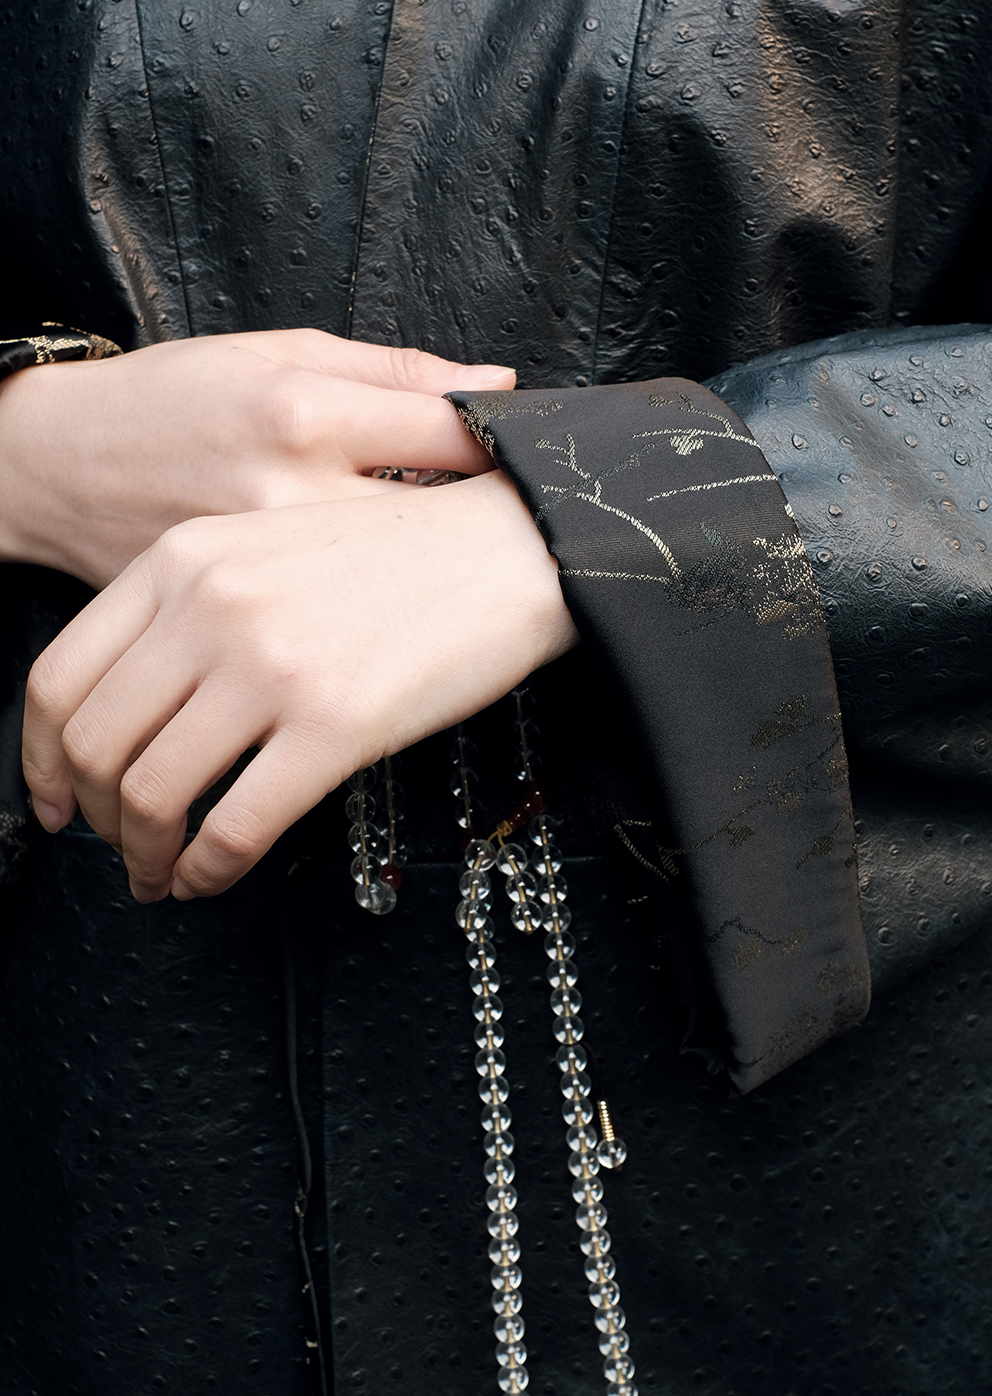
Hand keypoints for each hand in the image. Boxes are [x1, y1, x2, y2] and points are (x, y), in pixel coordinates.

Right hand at [0, 328, 514, 586]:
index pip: (453, 432)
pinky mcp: (244, 618)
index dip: (512, 444)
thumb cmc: (176, 396)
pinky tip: (399, 592)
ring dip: (442, 566)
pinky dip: (382, 603)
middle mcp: (290, 493)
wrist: (58, 468)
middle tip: (524, 517)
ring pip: (399, 575)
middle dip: (490, 518)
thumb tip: (497, 384)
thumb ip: (393, 371)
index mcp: (303, 412)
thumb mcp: (281, 352)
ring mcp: (269, 568)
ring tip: (465, 556)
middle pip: (441, 516)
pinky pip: (345, 617)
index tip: (535, 454)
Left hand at [22, 472, 579, 899]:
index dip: (41, 760)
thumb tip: (140, 705)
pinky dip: (209, 871)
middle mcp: (212, 607)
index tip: (55, 803)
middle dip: (96, 820)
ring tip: (165, 876)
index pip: (58, 678)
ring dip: (146, 856)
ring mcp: (271, 665)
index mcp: (184, 559)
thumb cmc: (404, 550)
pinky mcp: (335, 723)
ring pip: (152, 794)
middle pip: (95, 745)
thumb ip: (194, 604)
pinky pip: (237, 825)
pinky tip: (216, 878)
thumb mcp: (270, 544)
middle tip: (122, 849)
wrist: (514, 544)